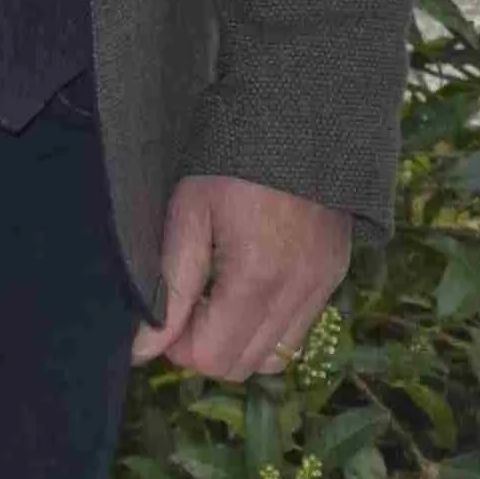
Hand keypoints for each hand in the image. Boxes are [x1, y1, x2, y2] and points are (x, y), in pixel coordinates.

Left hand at [135, 173, 353, 380]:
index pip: (212, 358)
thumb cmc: (231, 159)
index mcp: (257, 277)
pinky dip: (271, 323)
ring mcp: (323, 283)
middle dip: (209, 346)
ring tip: (223, 296)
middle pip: (243, 366)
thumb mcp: (189, 214)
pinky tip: (254, 284)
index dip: (179, 346)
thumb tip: (144, 351)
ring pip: (275, 356)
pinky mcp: (335, 272)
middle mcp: (299, 290)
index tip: (171, 312)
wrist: (298, 112)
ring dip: (241, 340)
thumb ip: (170, 289)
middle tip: (193, 303)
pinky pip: (300, 327)